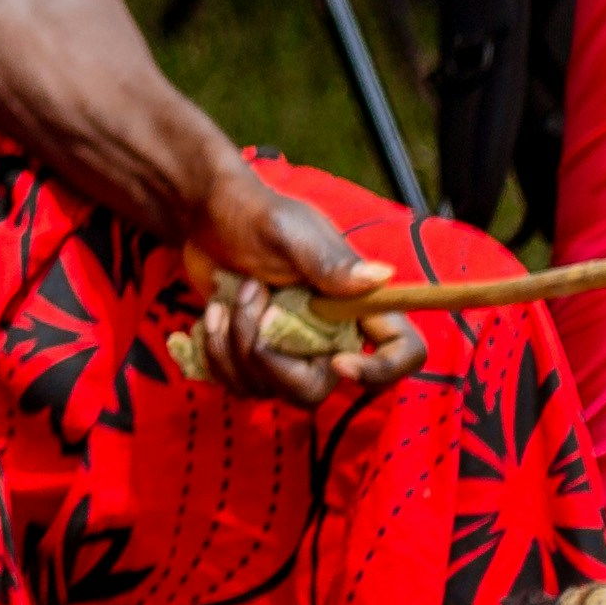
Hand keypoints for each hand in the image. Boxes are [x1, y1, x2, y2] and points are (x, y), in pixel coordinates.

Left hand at [176, 166, 419, 405]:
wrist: (203, 216)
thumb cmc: (252, 214)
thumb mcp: (287, 231)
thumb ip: (327, 260)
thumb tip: (382, 277)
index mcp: (356, 304)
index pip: (402, 351)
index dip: (381, 370)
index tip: (335, 361)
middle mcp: (330, 335)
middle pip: (317, 390)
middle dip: (268, 359)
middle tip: (249, 308)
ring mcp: (290, 352)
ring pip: (270, 389)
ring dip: (234, 345)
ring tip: (231, 299)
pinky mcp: (253, 359)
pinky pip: (239, 385)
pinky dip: (215, 352)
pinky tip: (214, 313)